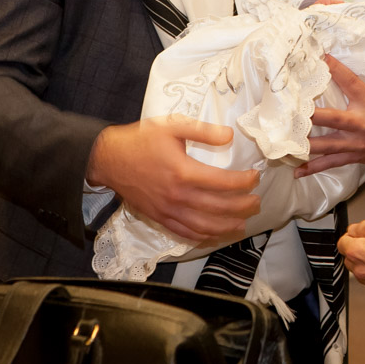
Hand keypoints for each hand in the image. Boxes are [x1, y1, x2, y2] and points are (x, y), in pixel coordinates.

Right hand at [86, 115, 258, 242]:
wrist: (108, 159)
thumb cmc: (140, 140)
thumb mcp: (172, 126)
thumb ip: (203, 131)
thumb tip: (230, 136)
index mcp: (184, 172)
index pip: (223, 182)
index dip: (244, 182)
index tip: (254, 177)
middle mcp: (178, 196)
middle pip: (219, 208)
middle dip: (242, 207)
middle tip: (257, 203)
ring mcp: (168, 210)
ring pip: (204, 226)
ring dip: (227, 227)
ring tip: (243, 224)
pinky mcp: (159, 218)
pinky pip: (185, 233)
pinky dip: (202, 237)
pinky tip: (214, 235)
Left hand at [300, 34, 364, 174]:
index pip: (350, 83)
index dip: (335, 69)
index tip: (320, 57)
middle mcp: (362, 124)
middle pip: (331, 119)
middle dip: (310, 115)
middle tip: (290, 110)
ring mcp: (357, 143)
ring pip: (327, 145)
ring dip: (305, 143)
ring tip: (283, 140)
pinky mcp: (355, 155)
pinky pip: (332, 163)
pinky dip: (314, 168)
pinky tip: (297, 171)